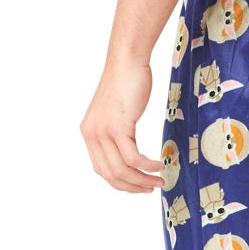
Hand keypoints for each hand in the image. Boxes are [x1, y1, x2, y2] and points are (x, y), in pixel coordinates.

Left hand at [80, 59, 163, 192]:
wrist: (127, 62)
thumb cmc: (127, 83)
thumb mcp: (116, 113)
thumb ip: (116, 134)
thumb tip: (129, 154)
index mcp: (89, 133)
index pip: (102, 170)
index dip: (122, 183)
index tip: (139, 186)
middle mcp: (92, 135)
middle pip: (111, 174)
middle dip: (133, 186)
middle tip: (152, 188)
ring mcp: (103, 132)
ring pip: (122, 170)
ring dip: (142, 179)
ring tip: (159, 179)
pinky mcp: (118, 127)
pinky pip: (133, 158)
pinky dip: (148, 166)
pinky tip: (159, 164)